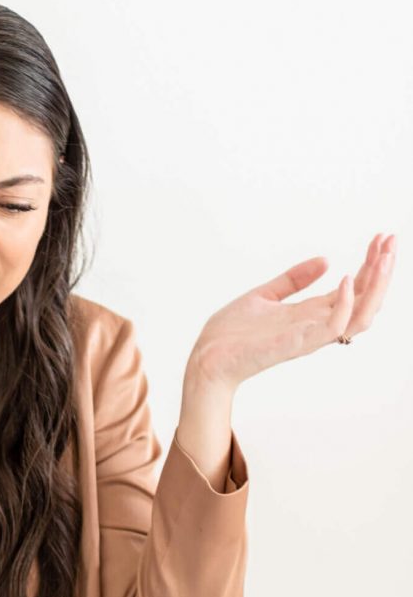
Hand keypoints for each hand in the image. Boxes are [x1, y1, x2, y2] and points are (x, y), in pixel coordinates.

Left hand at [186, 233, 395, 391]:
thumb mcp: (264, 296)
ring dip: (376, 287)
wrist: (205, 358)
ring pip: (360, 316)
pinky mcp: (294, 345)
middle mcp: (315, 326)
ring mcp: (307, 337)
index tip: (381, 238)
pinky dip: (343, 305)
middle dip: (383, 270)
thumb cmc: (230, 335)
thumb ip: (293, 280)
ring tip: (383, 257)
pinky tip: (344, 280)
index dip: (371, 264)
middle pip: (365, 300)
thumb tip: (325, 260)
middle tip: (391, 240)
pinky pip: (331, 329)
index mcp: (310, 314)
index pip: (354, 289)